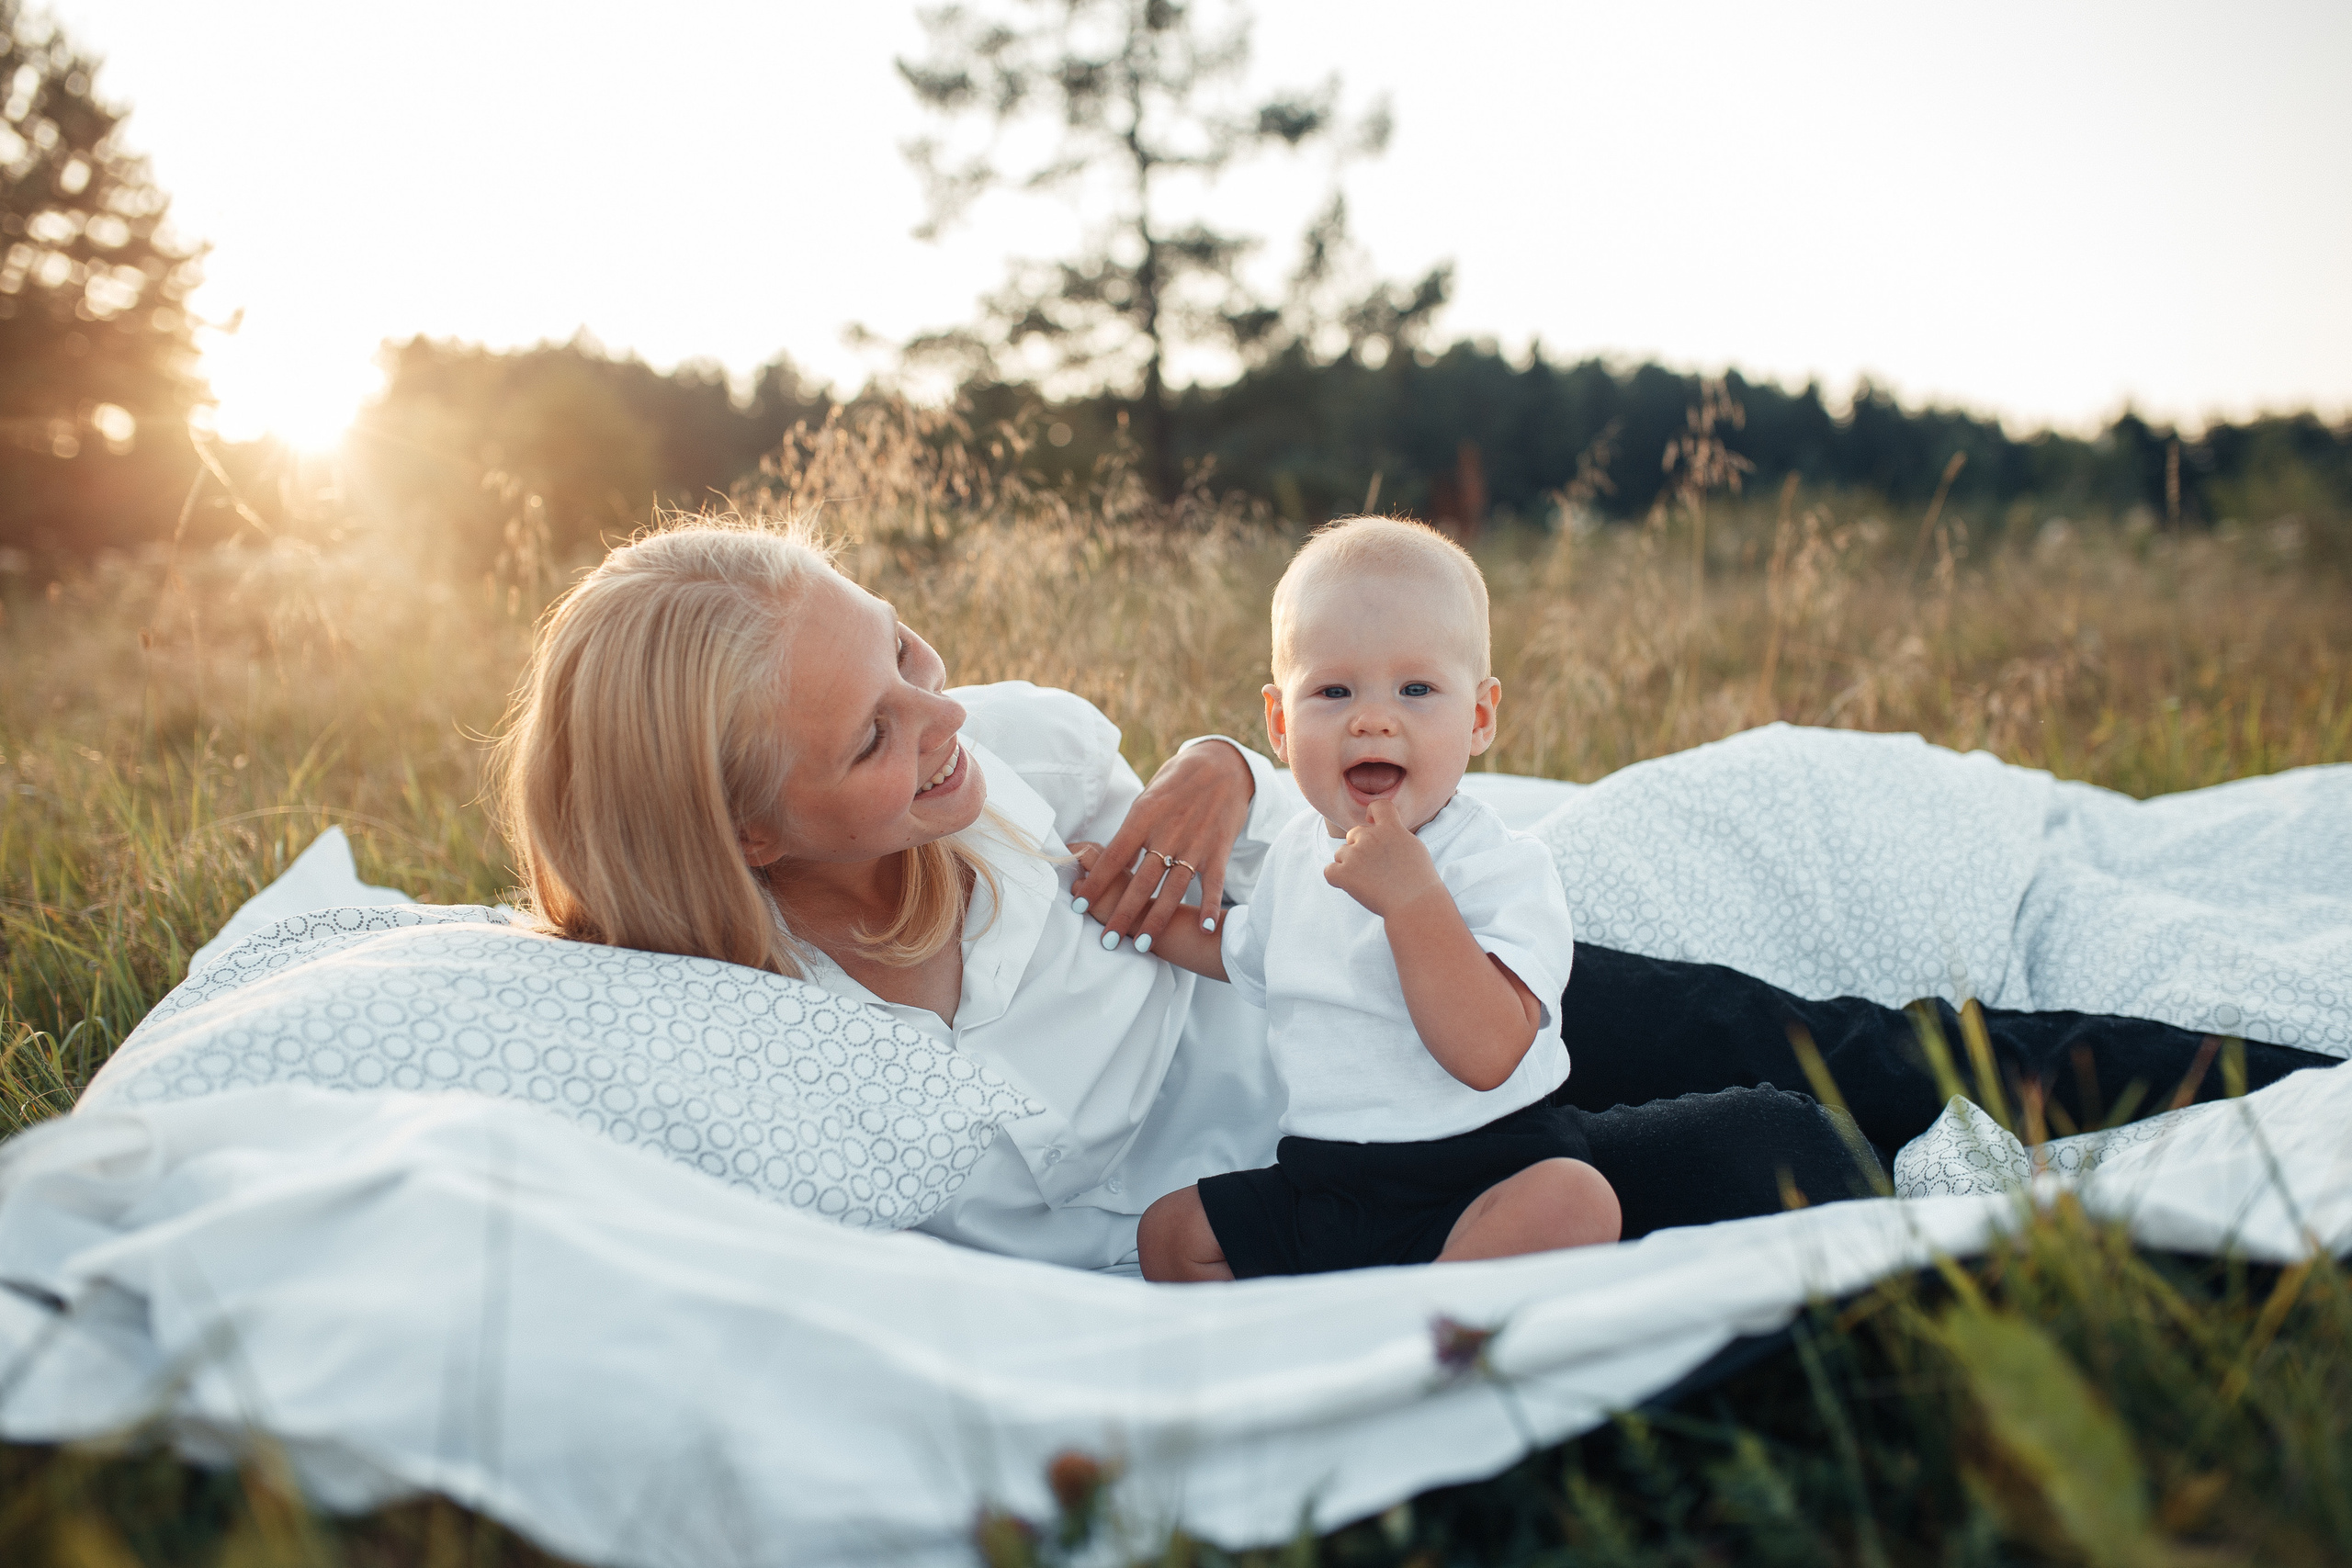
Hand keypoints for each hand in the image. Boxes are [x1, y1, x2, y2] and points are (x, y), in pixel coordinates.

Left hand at [1071, 740, 1252, 947]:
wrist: (1221, 765)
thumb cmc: (1175, 782)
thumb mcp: (1147, 798)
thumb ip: (1132, 830)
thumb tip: (1112, 859)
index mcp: (1143, 816)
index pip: (1113, 855)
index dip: (1096, 882)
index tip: (1079, 904)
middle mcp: (1168, 832)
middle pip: (1141, 881)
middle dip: (1123, 914)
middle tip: (1108, 942)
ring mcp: (1195, 843)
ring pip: (1173, 889)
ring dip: (1157, 919)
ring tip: (1142, 944)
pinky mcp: (1219, 849)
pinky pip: (1214, 883)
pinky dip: (1209, 906)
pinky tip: (1204, 928)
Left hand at [1323, 797, 1444, 918]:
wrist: (1415, 904)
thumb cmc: (1419, 881)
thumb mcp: (1414, 848)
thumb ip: (1395, 834)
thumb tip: (1382, 831)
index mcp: (1391, 828)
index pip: (1377, 806)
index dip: (1372, 814)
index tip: (1373, 825)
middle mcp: (1371, 837)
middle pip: (1353, 834)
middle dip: (1359, 848)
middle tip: (1376, 869)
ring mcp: (1355, 855)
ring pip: (1341, 854)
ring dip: (1349, 865)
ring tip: (1370, 882)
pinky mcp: (1344, 874)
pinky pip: (1329, 871)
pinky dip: (1337, 879)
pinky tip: (1352, 887)